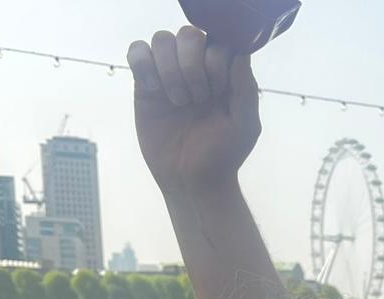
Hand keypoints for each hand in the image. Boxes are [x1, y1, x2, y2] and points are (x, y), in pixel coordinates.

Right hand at [129, 27, 260, 195]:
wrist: (192, 180)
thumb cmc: (222, 154)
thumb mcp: (245, 126)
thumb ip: (245, 89)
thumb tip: (241, 53)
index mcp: (223, 74)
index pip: (218, 41)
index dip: (215, 62)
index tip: (217, 92)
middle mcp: (197, 68)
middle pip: (189, 34)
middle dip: (192, 65)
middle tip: (197, 98)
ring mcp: (169, 73)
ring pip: (162, 39)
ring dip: (170, 69)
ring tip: (178, 101)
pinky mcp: (145, 83)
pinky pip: (137, 51)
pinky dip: (144, 65)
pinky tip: (153, 90)